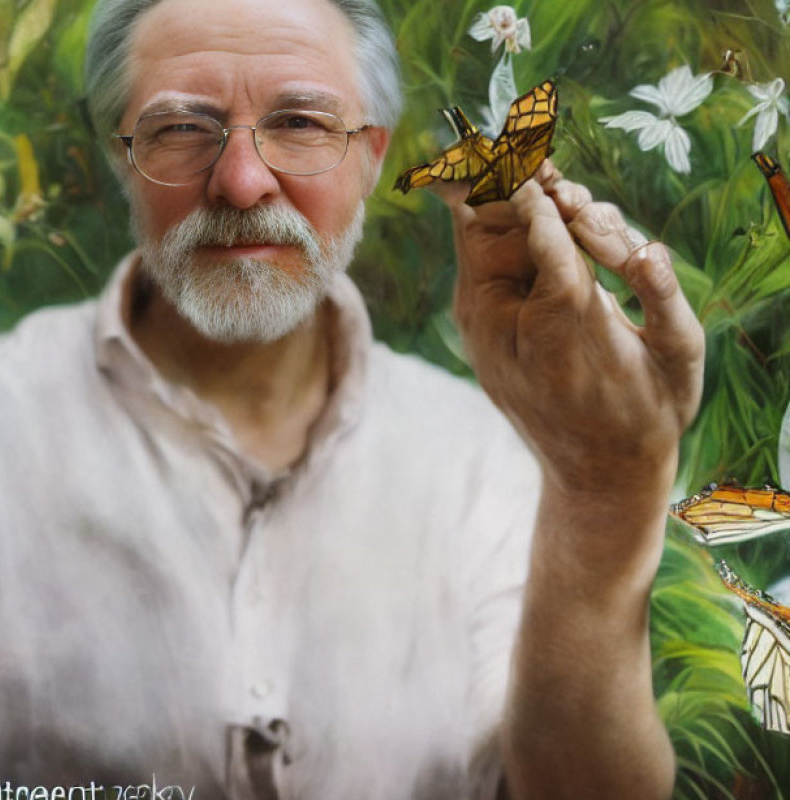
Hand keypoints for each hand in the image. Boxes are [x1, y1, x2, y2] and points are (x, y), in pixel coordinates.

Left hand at [434, 163, 704, 501]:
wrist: (598, 472)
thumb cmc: (649, 411)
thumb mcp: (675, 353)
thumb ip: (658, 295)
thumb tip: (647, 251)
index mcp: (557, 326)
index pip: (538, 235)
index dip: (533, 183)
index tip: (524, 140)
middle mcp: (504, 323)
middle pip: (492, 223)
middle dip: (515, 180)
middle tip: (536, 154)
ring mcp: (482, 324)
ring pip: (481, 235)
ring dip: (507, 197)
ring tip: (544, 176)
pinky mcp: (479, 326)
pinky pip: (479, 258)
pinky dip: (499, 224)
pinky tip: (528, 199)